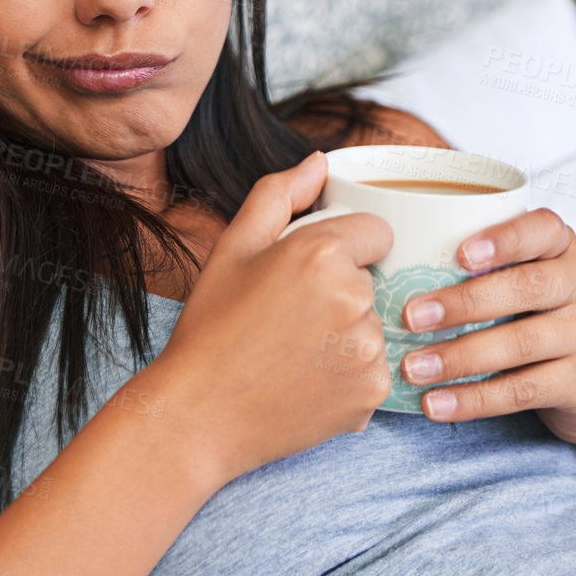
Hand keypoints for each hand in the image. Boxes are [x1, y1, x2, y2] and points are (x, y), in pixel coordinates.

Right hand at [151, 151, 395, 486]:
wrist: (200, 413)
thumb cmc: (211, 327)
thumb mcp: (233, 248)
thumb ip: (279, 194)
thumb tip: (320, 161)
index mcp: (322, 252)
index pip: (376, 231)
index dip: (343, 249)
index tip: (307, 275)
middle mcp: (355, 298)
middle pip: (374, 280)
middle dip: (342, 292)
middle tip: (289, 318)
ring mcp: (368, 350)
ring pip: (375, 326)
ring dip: (347, 335)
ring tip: (294, 353)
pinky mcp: (372, 392)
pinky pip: (374, 370)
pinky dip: (348, 376)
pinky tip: (305, 381)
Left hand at [394, 208, 575, 444]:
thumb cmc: (532, 314)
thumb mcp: (517, 277)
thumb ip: (472, 265)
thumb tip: (380, 264)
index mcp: (561, 247)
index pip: (542, 228)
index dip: (502, 239)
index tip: (458, 254)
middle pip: (525, 287)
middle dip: (462, 302)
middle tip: (409, 317)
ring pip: (520, 343)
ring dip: (459, 357)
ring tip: (413, 368)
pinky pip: (522, 390)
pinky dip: (474, 399)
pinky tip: (436, 404)